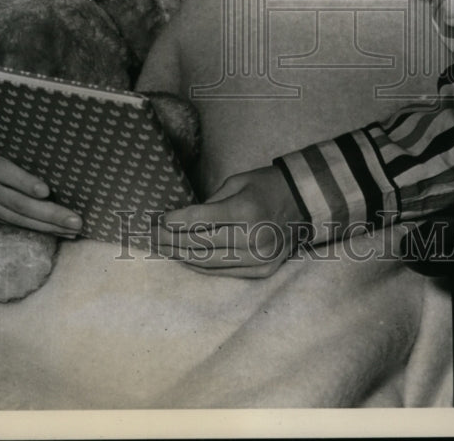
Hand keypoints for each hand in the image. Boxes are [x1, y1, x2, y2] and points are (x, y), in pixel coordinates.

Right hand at [0, 119, 82, 236]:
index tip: (47, 190)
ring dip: (47, 227)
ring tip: (72, 230)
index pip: (3, 171)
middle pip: (15, 202)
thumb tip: (61, 153)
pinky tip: (58, 231)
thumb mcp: (1, 134)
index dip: (25, 182)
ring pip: (16, 218)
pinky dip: (37, 228)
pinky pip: (13, 223)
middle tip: (75, 220)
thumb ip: (21, 144)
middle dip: (48, 214)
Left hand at [151, 165, 308, 277]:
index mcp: (246, 210)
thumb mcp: (237, 182)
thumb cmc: (266, 186)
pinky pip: (223, 271)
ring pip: (208, 262)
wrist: (304, 203)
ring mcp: (258, 259)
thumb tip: (180, 219)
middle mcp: (253, 238)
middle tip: (149, 235)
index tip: (156, 220)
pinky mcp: (261, 271)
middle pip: (200, 243)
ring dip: (180, 255)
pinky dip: (201, 266)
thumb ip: (211, 201)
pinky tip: (184, 258)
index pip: (200, 220)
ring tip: (160, 248)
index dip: (174, 221)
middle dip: (170, 239)